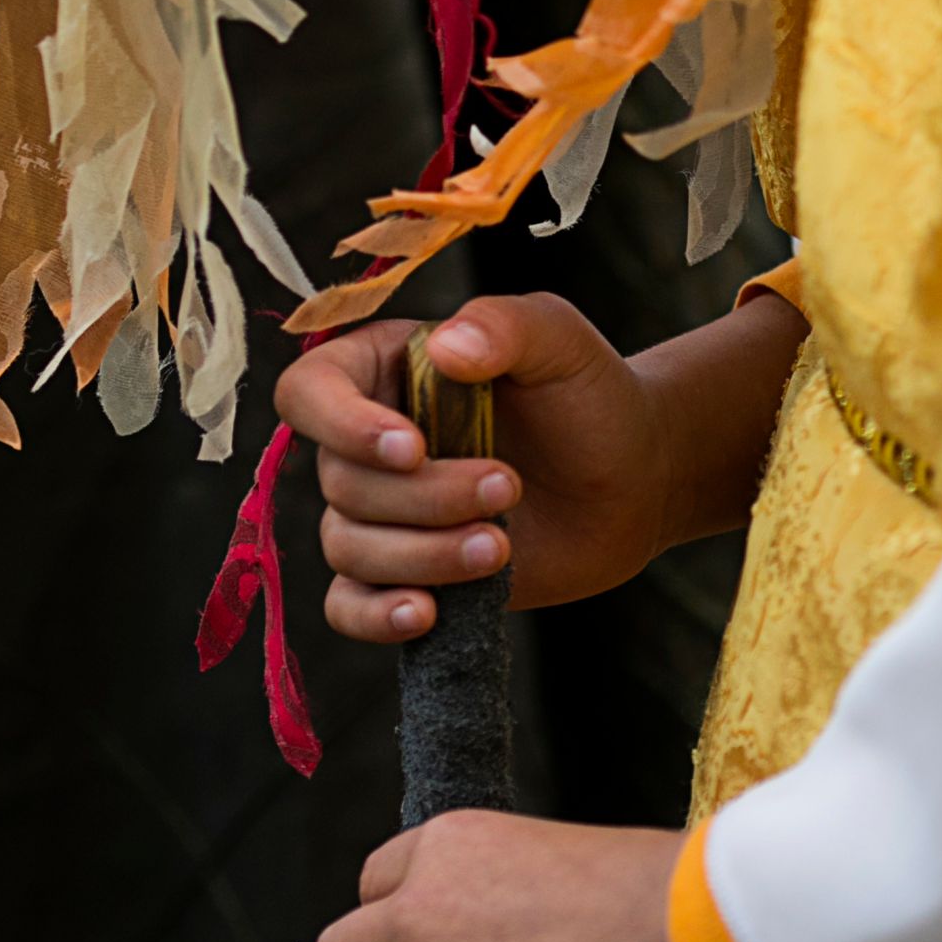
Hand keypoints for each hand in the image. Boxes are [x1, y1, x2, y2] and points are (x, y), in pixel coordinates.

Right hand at [274, 294, 666, 640]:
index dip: (343, 425)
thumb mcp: (555, 338)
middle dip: (424, 496)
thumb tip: (444, 347)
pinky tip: (427, 613)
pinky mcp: (405, 575)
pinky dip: (375, 616)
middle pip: (339, 481)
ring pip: (348, 546)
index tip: (413, 446)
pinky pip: (348, 606)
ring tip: (501, 545)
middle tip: (509, 484)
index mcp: (382, 368)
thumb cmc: (587, 394)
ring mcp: (383, 513)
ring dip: (423, 555)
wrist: (633, 478)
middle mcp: (366, 441)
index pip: (308, 391)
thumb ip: (503, 325)